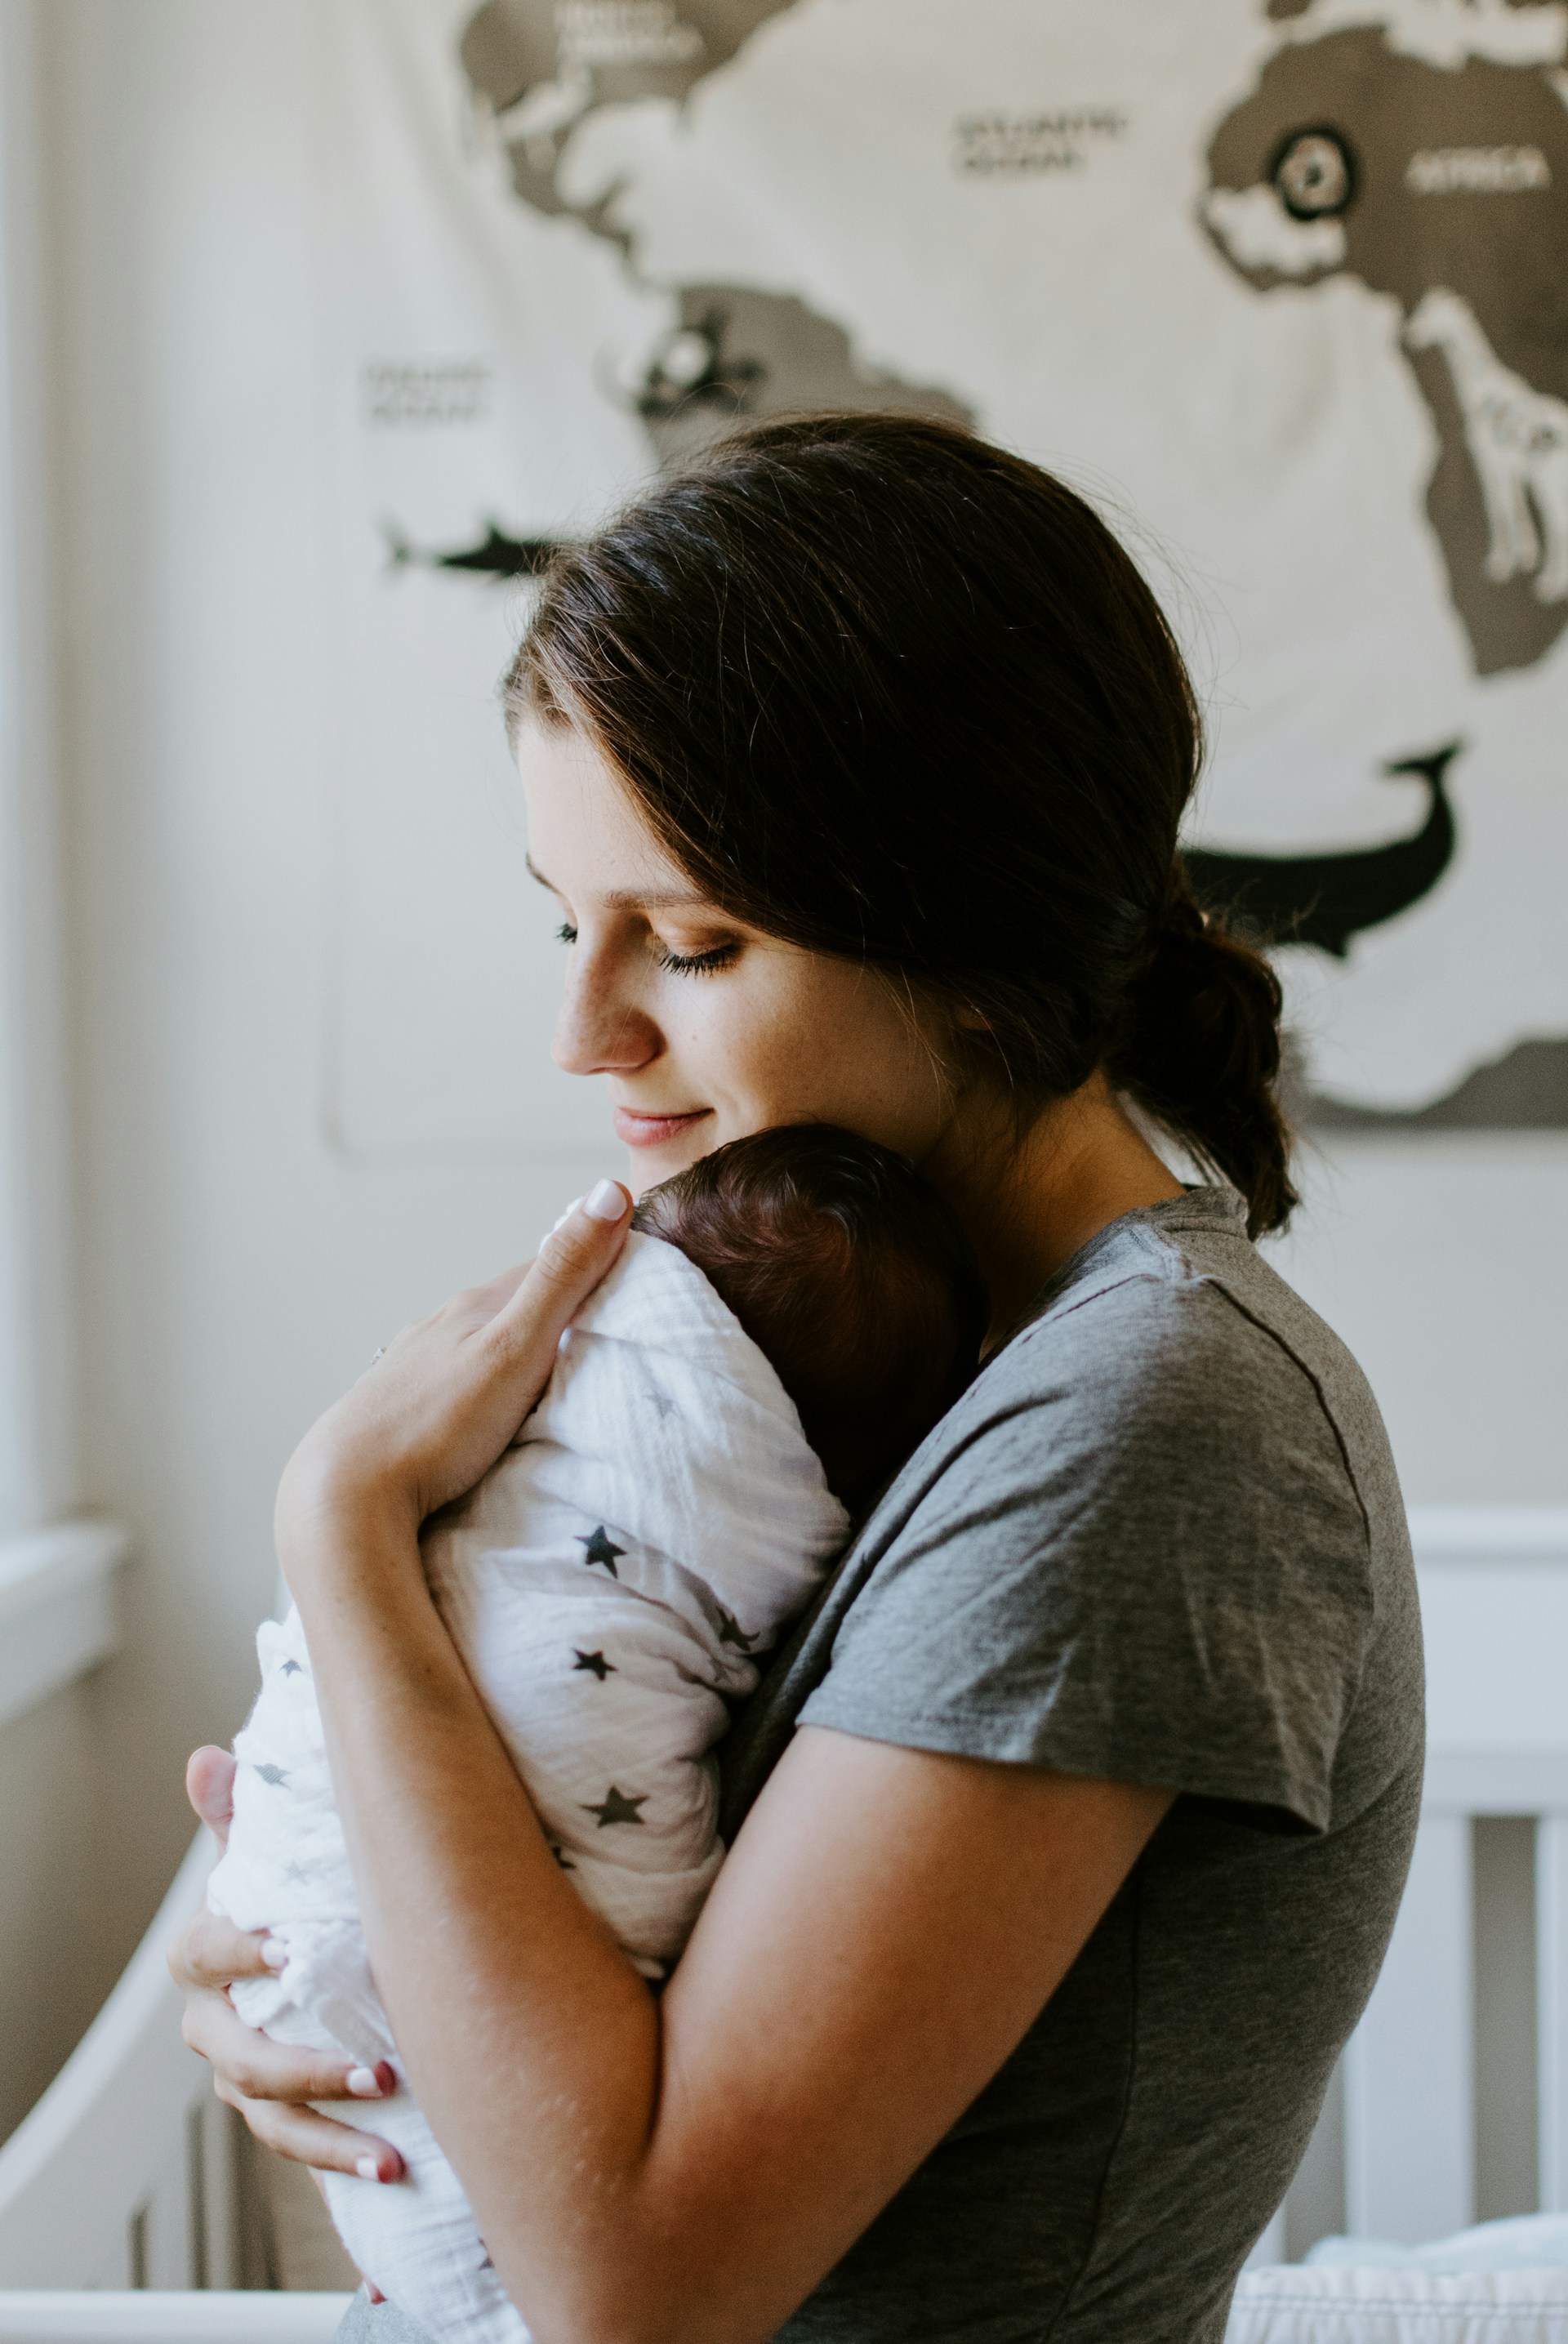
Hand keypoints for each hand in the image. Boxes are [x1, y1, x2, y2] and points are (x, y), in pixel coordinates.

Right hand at [168, 1743, 403, 2293]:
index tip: (285, 1942)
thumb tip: (208, 1758)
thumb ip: (247, 1817)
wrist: (332, 1966)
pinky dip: (345, 2175)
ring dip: (327, 2136)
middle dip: (299, 2066)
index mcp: (218, 1960)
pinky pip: (305, 2155)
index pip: (199, 1957)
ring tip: (390, 2142)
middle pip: (234, 2057)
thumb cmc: (304, 1902)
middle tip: (375, 2066)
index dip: (236, 1950)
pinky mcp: (292, 2117)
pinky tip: (391, 2189)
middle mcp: (224, 2028)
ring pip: (269, 2119)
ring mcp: (254, 2080)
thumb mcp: (281, 1859)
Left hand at [275, 1180, 631, 1545]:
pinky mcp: (399, 1407)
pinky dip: (484, 1384)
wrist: (345, 1494)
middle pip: (514, 1305)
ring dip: (518, 1349)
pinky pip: (455, 1381)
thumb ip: (563, 1277)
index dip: (594, 1265)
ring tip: (553, 1375)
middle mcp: (442, 1326)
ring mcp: (416, 1366)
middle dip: (558, 1310)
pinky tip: (487, 1409)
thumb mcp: (516, 1347)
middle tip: (608, 1333)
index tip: (638, 1277)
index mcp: (475, 1306)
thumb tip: (609, 1191)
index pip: (548, 1267)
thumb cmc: (436, 1425)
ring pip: (481, 1342)